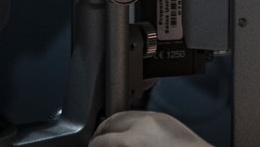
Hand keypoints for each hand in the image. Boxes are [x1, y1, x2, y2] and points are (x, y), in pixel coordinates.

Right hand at [89, 111, 210, 146]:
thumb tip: (104, 145)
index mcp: (133, 140)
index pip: (101, 140)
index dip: (92, 145)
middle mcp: (144, 124)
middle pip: (111, 121)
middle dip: (100, 132)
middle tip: (96, 142)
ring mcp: (156, 118)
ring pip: (126, 115)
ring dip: (115, 126)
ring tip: (111, 138)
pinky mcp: (167, 118)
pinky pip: (141, 116)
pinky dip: (131, 124)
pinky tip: (130, 134)